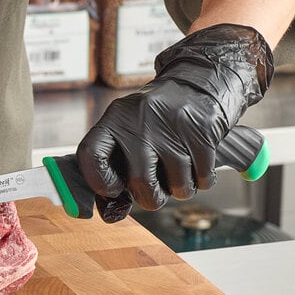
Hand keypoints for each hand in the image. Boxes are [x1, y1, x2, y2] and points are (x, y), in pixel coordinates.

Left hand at [77, 24, 273, 221]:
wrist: (198, 82)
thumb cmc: (155, 118)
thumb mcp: (127, 126)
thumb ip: (116, 162)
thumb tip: (109, 212)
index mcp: (115, 118)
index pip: (92, 156)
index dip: (100, 182)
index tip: (114, 188)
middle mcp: (142, 121)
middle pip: (141, 184)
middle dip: (150, 198)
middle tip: (154, 190)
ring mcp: (174, 126)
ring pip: (178, 187)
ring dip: (180, 190)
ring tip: (177, 171)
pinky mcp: (203, 132)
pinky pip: (203, 180)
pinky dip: (201, 180)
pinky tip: (195, 163)